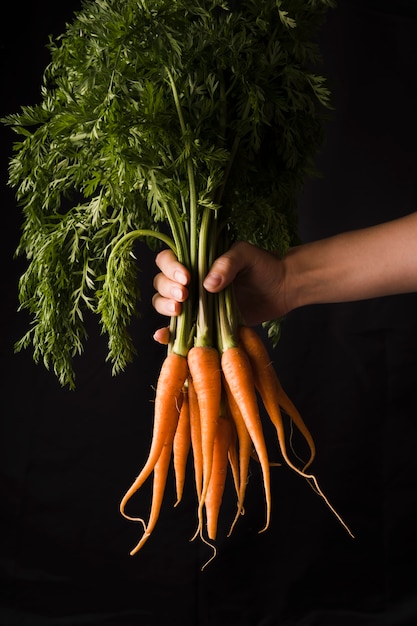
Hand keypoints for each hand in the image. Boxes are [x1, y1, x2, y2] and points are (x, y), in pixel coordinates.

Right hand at [152, 242, 288, 343]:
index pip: (167, 260)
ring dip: (165, 307)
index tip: (186, 278)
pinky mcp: (202, 323)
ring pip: (163, 304)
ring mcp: (194, 303)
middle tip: (185, 295)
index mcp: (195, 259)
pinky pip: (178, 329)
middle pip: (161, 283)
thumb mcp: (246, 255)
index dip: (170, 268)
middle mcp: (189, 281)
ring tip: (179, 311)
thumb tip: (208, 284)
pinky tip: (163, 336)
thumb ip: (227, 264)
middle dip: (168, 289)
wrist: (282, 290)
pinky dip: (168, 334)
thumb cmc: (264, 266)